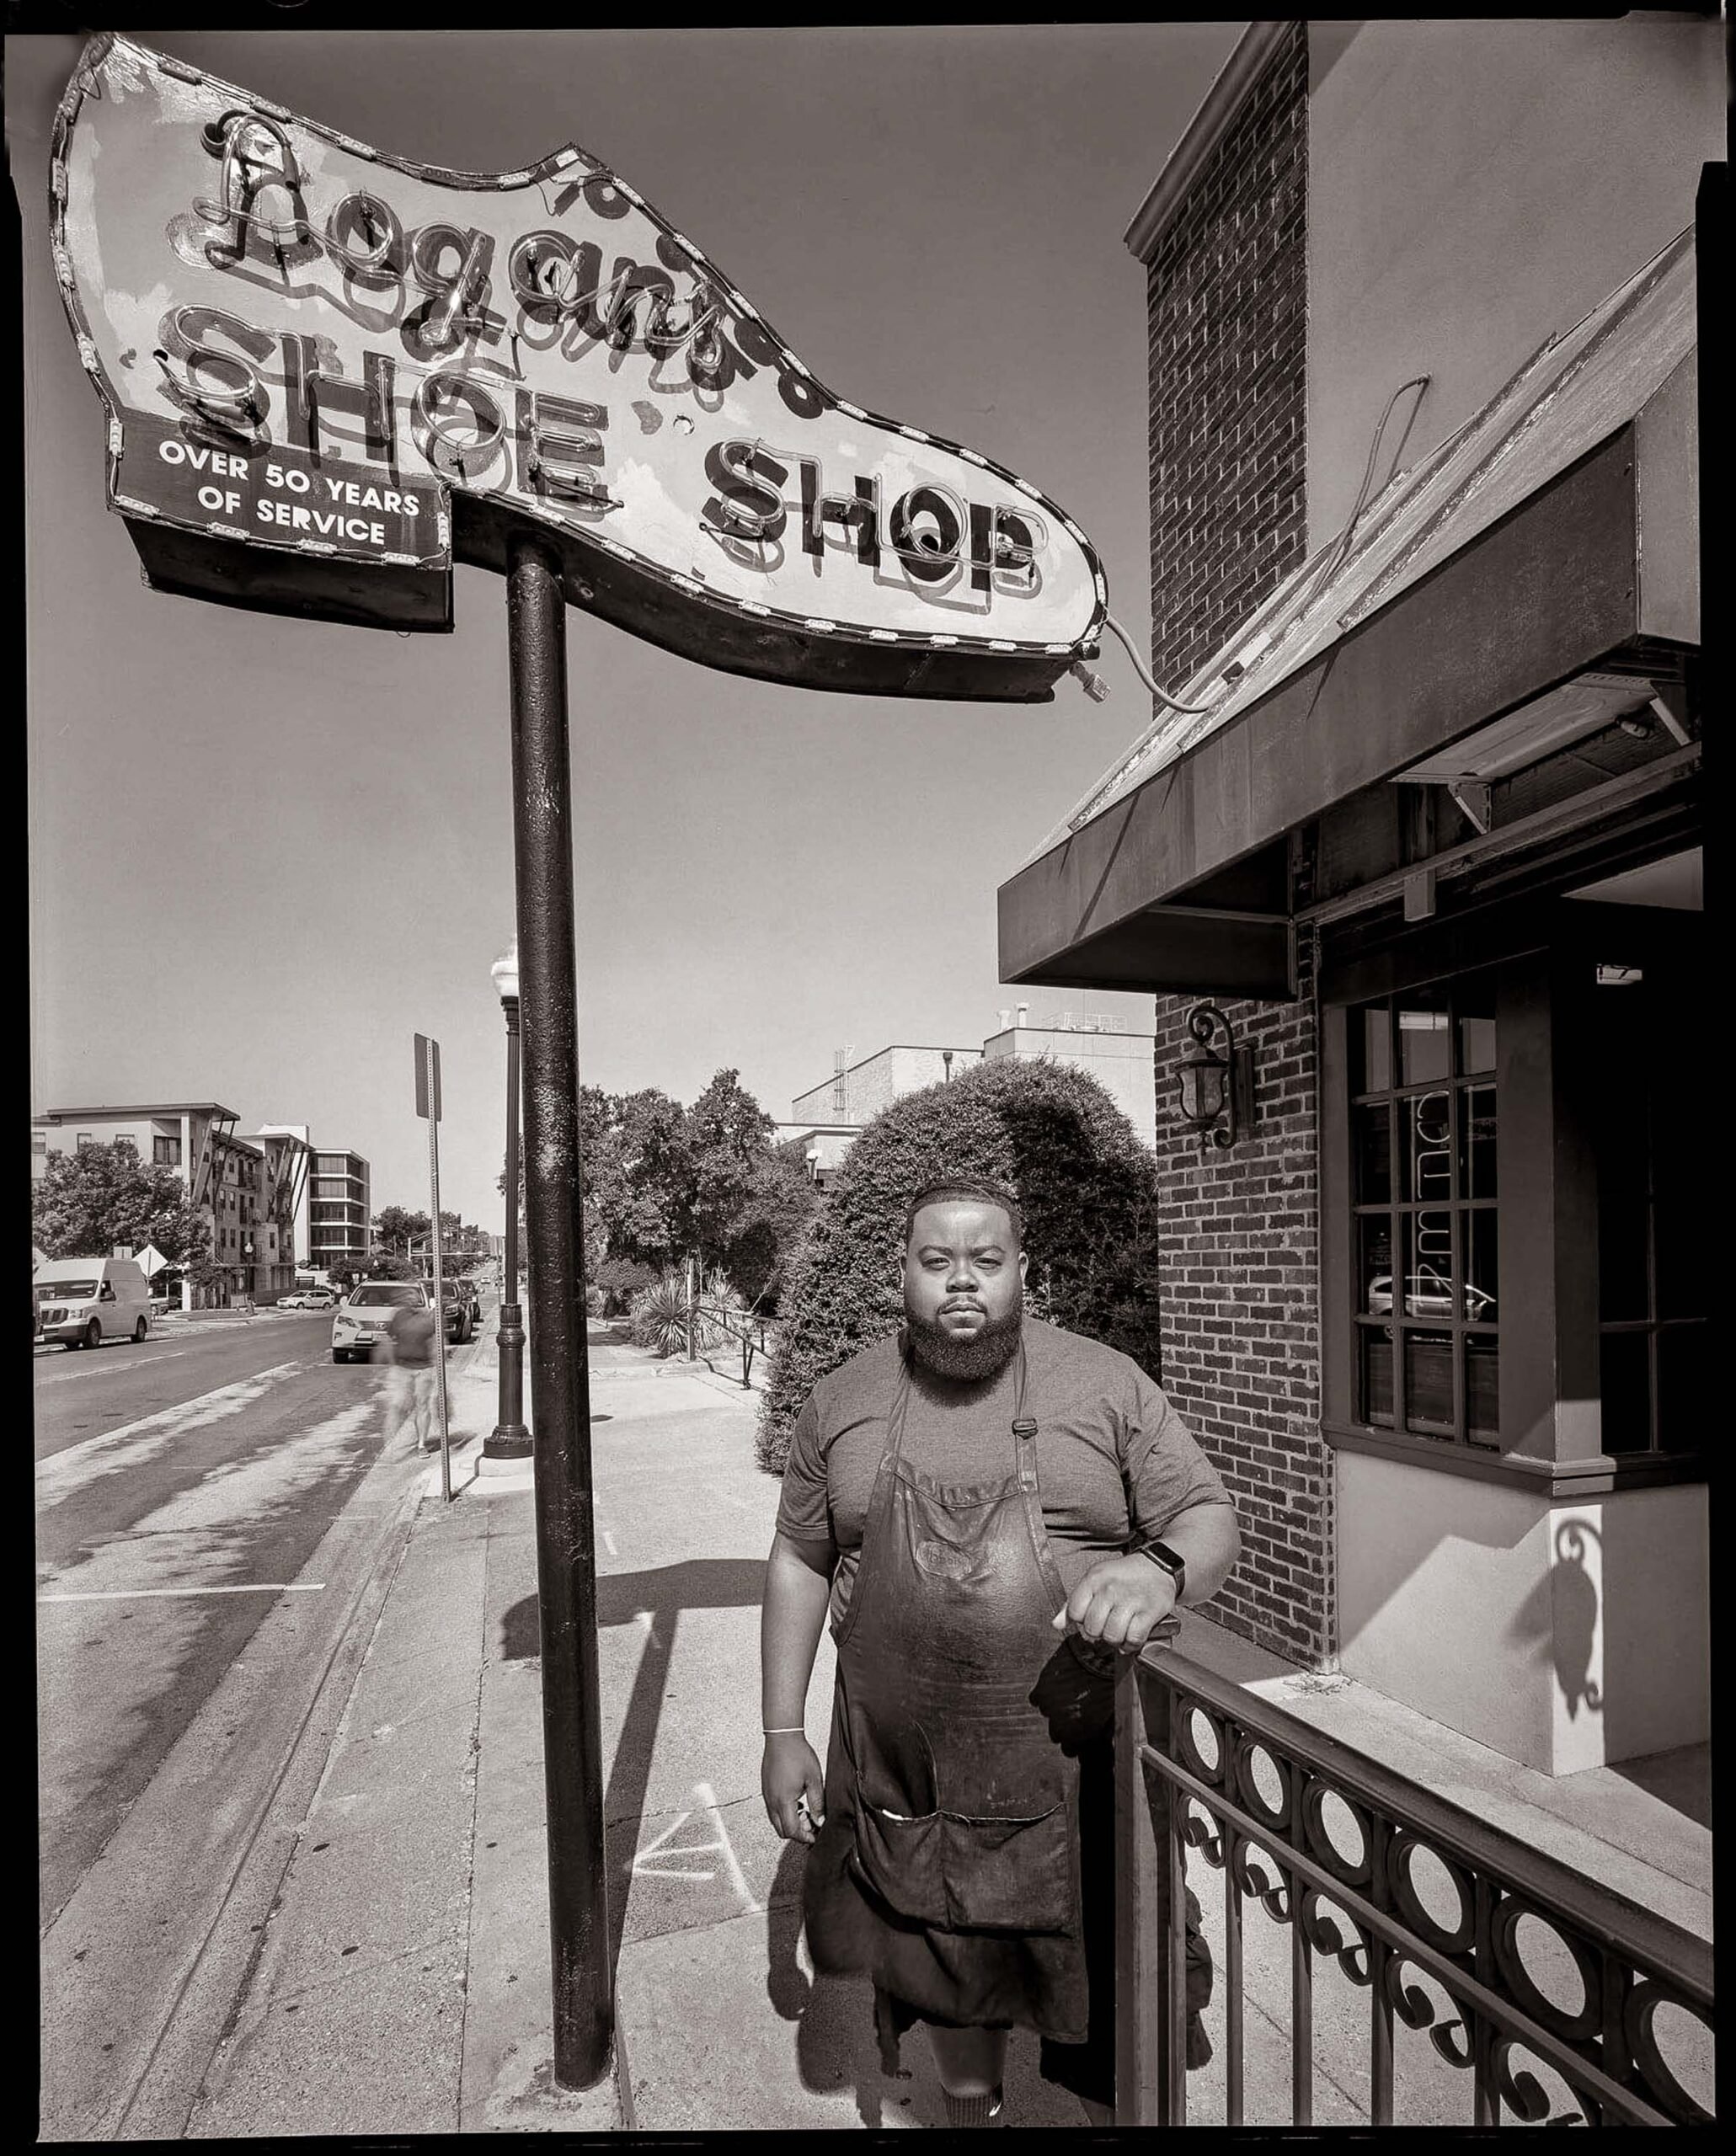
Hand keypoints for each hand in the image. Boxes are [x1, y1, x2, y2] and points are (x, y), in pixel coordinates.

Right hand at [762, 1732, 825, 1843]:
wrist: (782, 1737)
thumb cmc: (798, 1754)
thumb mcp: (814, 1780)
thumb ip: (817, 1803)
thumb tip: (820, 1821)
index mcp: (783, 1801)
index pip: (791, 1831)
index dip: (804, 1837)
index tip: (815, 1835)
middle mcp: (772, 1801)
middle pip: (781, 1830)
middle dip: (797, 1832)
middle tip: (811, 1824)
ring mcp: (767, 1795)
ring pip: (776, 1821)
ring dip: (790, 1822)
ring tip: (805, 1811)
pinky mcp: (766, 1789)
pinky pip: (773, 1809)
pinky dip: (784, 1813)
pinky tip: (796, 1802)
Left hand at [1051, 1554, 1177, 1654]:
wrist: (1157, 1567)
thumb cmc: (1124, 1576)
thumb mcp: (1095, 1580)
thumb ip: (1073, 1602)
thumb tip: (1057, 1624)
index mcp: (1093, 1579)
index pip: (1075, 1612)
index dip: (1082, 1620)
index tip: (1093, 1617)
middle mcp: (1110, 1589)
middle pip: (1093, 1628)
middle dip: (1099, 1633)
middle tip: (1109, 1626)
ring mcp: (1130, 1600)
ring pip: (1112, 1636)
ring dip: (1116, 1640)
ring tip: (1121, 1632)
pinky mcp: (1149, 1611)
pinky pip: (1134, 1638)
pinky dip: (1132, 1644)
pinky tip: (1133, 1637)